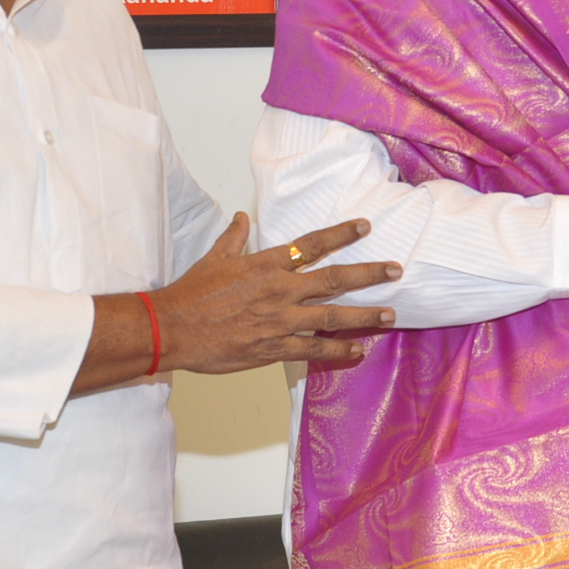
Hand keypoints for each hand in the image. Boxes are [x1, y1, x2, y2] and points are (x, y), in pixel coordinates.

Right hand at [156, 215, 399, 373]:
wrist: (172, 329)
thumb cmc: (191, 293)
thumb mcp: (214, 258)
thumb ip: (234, 238)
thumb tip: (241, 217)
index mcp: (266, 265)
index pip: (311, 244)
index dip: (341, 234)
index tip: (365, 227)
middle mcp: (280, 291)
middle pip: (334, 279)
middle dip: (368, 274)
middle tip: (395, 270)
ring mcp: (280, 321)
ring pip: (332, 317)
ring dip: (364, 316)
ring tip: (389, 314)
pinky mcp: (274, 349)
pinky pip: (313, 350)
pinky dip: (337, 352)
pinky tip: (357, 352)